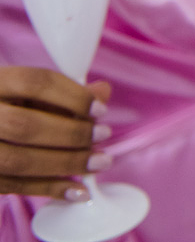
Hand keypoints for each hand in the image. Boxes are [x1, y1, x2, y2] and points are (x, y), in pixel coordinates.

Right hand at [0, 67, 111, 199]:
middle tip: (104, 135)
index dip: (72, 96)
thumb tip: (102, 91)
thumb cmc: (7, 107)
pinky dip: (49, 189)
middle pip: (26, 125)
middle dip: (72, 133)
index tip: (100, 109)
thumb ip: (64, 92)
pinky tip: (77, 191)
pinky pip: (12, 187)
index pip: (34, 83)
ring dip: (66, 163)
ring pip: (18, 160)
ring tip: (99, 162)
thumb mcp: (28, 92)